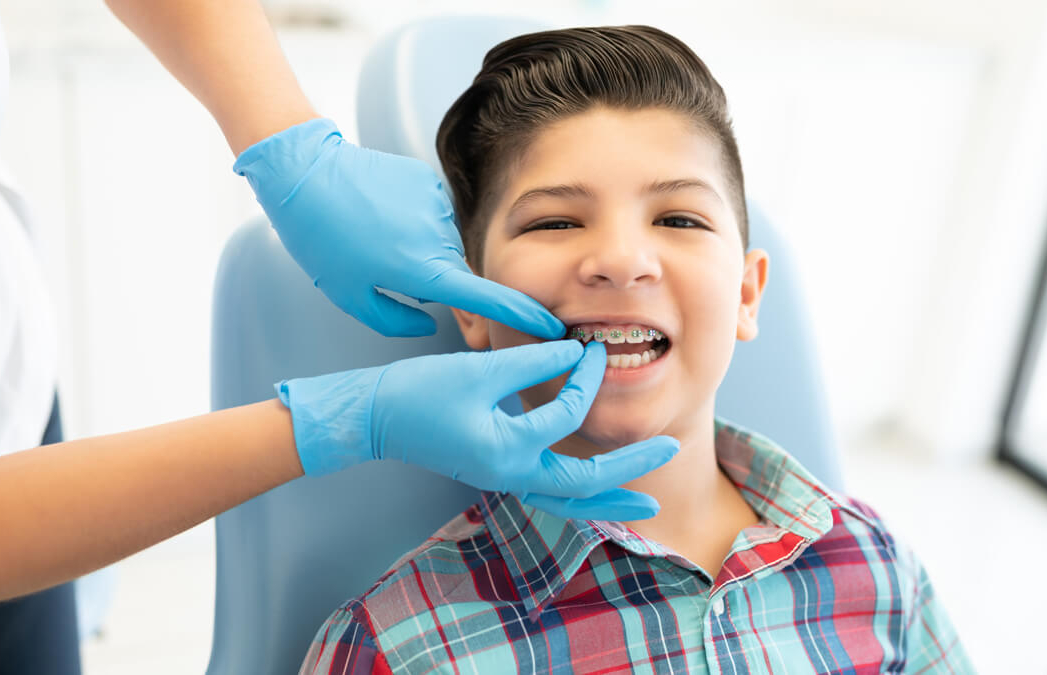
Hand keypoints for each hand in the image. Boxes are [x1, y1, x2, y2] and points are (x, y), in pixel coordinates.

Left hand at [234, 118, 564, 338]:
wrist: (304, 174)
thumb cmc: (322, 241)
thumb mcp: (351, 297)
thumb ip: (397, 320)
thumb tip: (428, 321)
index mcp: (424, 270)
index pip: (486, 298)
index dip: (521, 315)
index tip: (550, 328)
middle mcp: (440, 237)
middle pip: (455, 270)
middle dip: (431, 278)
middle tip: (382, 267)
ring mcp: (436, 205)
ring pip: (440, 242)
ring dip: (417, 247)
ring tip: (371, 236)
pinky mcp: (428, 182)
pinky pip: (429, 214)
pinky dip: (410, 221)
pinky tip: (377, 214)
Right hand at [276, 341, 678, 520]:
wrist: (375, 417)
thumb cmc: (420, 391)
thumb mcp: (482, 369)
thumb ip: (534, 361)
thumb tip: (577, 352)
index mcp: (508, 449)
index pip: (567, 415)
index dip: (586, 377)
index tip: (595, 349)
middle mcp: (511, 474)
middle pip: (585, 483)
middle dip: (630, 469)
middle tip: (671, 449)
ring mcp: (504, 479)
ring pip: (568, 500)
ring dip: (609, 499)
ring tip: (646, 502)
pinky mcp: (498, 474)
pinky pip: (549, 494)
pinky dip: (578, 496)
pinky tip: (596, 492)